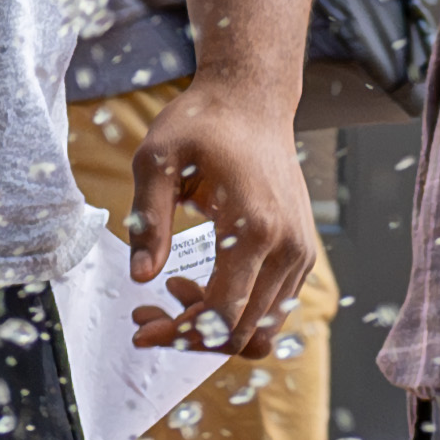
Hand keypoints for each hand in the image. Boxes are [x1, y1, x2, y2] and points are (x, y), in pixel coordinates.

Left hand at [117, 79, 318, 359]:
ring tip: (172, 290)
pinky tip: (197, 282)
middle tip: (146, 315)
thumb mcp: (156, 162)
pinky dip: (233, 311)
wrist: (252, 102)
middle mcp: (287, 248)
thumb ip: (148, 221)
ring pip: (261, 329)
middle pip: (244, 333)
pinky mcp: (300, 253)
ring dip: (212, 327)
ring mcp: (300, 253)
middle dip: (191, 337)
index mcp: (254, 228)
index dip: (178, 334)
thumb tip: (139, 277)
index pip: (221, 314)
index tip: (139, 327)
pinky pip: (270, 308)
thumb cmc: (201, 125)